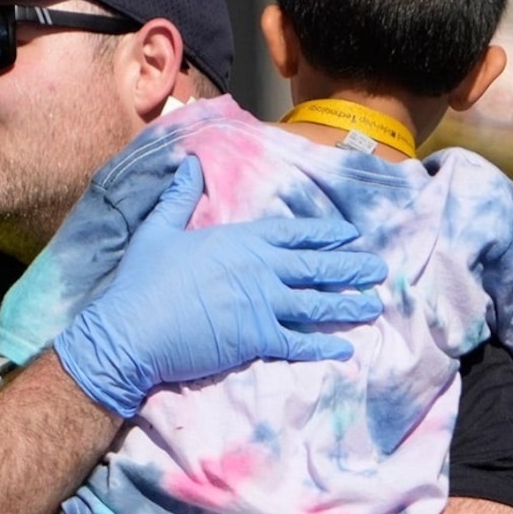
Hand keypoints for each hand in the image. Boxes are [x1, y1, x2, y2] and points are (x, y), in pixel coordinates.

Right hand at [48, 157, 385, 418]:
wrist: (133, 330)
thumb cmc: (142, 282)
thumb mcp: (159, 230)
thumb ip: (180, 197)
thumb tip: (189, 163)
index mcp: (240, 240)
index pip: (294, 234)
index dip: (326, 235)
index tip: (350, 235)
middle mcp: (259, 269)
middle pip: (316, 267)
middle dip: (351, 267)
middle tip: (379, 269)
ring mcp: (262, 304)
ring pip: (317, 304)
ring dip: (348, 305)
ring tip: (374, 305)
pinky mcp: (256, 339)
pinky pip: (300, 343)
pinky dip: (324, 347)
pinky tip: (346, 349)